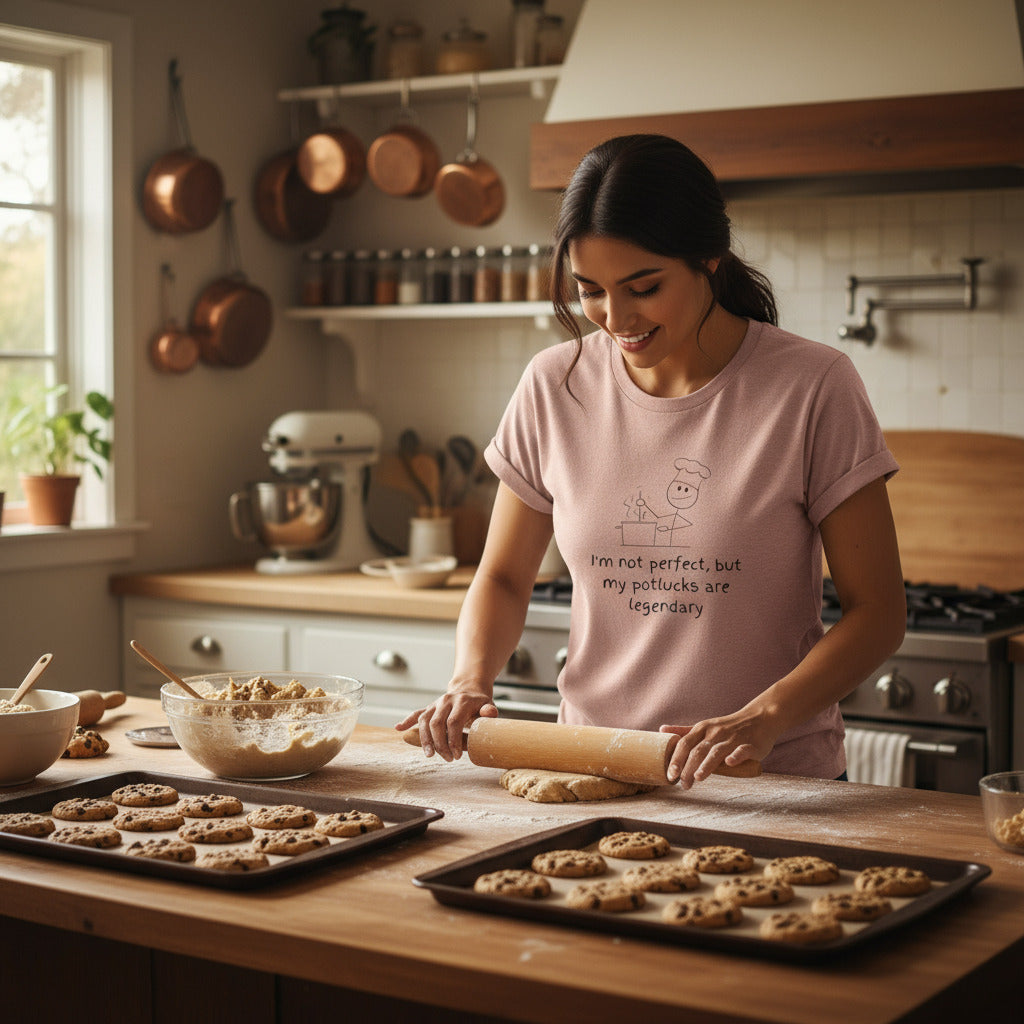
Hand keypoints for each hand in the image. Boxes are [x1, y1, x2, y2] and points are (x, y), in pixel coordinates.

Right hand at [394, 690, 497, 760]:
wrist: (469, 688)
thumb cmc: (479, 703)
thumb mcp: (488, 705)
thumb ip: (489, 711)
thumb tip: (490, 713)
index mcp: (461, 701)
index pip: (453, 721)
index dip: (454, 740)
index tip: (458, 755)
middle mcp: (445, 700)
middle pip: (436, 723)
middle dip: (440, 743)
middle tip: (448, 759)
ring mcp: (435, 704)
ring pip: (424, 720)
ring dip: (425, 739)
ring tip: (429, 755)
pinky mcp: (429, 707)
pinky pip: (416, 713)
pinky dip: (407, 721)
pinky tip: (399, 728)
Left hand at [660, 710, 776, 788]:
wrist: (761, 718)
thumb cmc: (729, 726)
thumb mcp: (705, 726)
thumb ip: (684, 731)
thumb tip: (661, 730)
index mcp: (703, 729)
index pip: (684, 743)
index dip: (676, 759)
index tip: (670, 775)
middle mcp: (715, 733)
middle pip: (698, 750)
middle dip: (688, 767)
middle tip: (683, 784)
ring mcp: (733, 738)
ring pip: (717, 751)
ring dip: (707, 765)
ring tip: (698, 777)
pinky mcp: (750, 745)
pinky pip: (742, 750)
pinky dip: (735, 756)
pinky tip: (729, 763)